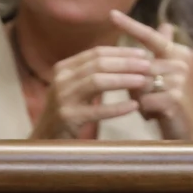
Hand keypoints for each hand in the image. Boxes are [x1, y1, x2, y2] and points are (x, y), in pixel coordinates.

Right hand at [30, 43, 155, 139]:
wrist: (45, 140)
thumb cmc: (68, 113)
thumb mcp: (75, 88)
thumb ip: (92, 73)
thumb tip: (123, 58)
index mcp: (64, 68)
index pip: (96, 53)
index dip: (121, 51)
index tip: (143, 53)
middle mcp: (61, 79)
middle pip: (98, 64)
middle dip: (126, 63)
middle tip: (148, 65)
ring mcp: (63, 98)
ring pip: (97, 82)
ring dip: (123, 80)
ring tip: (143, 81)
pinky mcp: (68, 118)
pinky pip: (97, 111)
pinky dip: (117, 108)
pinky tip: (134, 106)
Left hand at [108, 11, 192, 140]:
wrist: (184, 131)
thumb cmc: (167, 102)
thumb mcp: (160, 76)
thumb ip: (160, 52)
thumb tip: (167, 25)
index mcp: (177, 53)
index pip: (150, 36)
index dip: (131, 25)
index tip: (112, 14)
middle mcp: (180, 63)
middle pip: (139, 65)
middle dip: (132, 82)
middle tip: (144, 96)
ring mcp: (178, 80)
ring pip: (138, 83)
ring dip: (138, 97)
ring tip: (151, 106)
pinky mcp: (174, 99)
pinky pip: (143, 100)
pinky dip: (143, 109)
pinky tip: (154, 115)